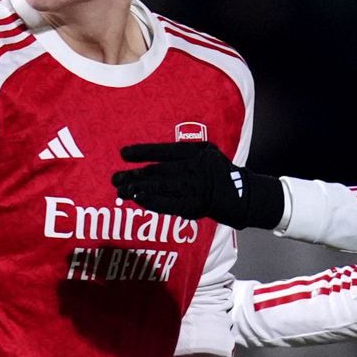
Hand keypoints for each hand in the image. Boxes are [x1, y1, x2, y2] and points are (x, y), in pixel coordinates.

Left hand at [113, 142, 283, 229]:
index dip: (142, 152)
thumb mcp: (206, 152)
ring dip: (138, 189)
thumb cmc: (218, 171)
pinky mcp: (194, 205)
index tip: (123, 154)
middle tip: (116, 179)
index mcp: (195, 152)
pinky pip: (168, 204)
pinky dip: (152, 202)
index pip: (164, 151)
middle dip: (134, 175)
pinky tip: (138, 200)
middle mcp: (193, 169)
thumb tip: (154, 154)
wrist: (240, 194)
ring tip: (121, 191)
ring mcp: (193, 188)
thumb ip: (183, 151)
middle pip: (157, 171)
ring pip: (160, 187)